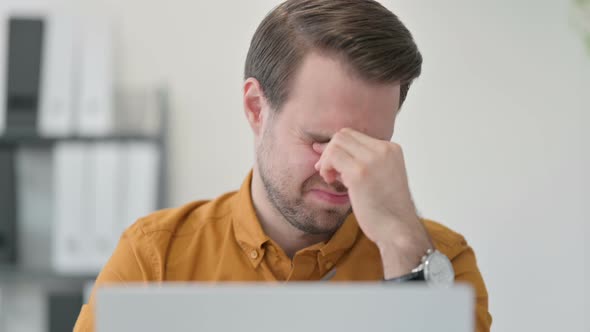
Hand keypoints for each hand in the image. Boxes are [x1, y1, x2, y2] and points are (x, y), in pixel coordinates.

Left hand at [313, 128, 432, 277]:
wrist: (399, 229)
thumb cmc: (388, 210)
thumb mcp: (382, 177)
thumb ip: (365, 163)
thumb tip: (335, 152)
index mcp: (391, 149)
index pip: (356, 135)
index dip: (338, 146)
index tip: (330, 161)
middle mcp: (384, 150)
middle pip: (344, 135)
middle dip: (330, 150)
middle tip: (326, 171)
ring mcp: (372, 160)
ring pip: (337, 143)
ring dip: (327, 159)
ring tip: (330, 178)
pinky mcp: (359, 173)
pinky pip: (333, 157)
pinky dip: (326, 167)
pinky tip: (331, 181)